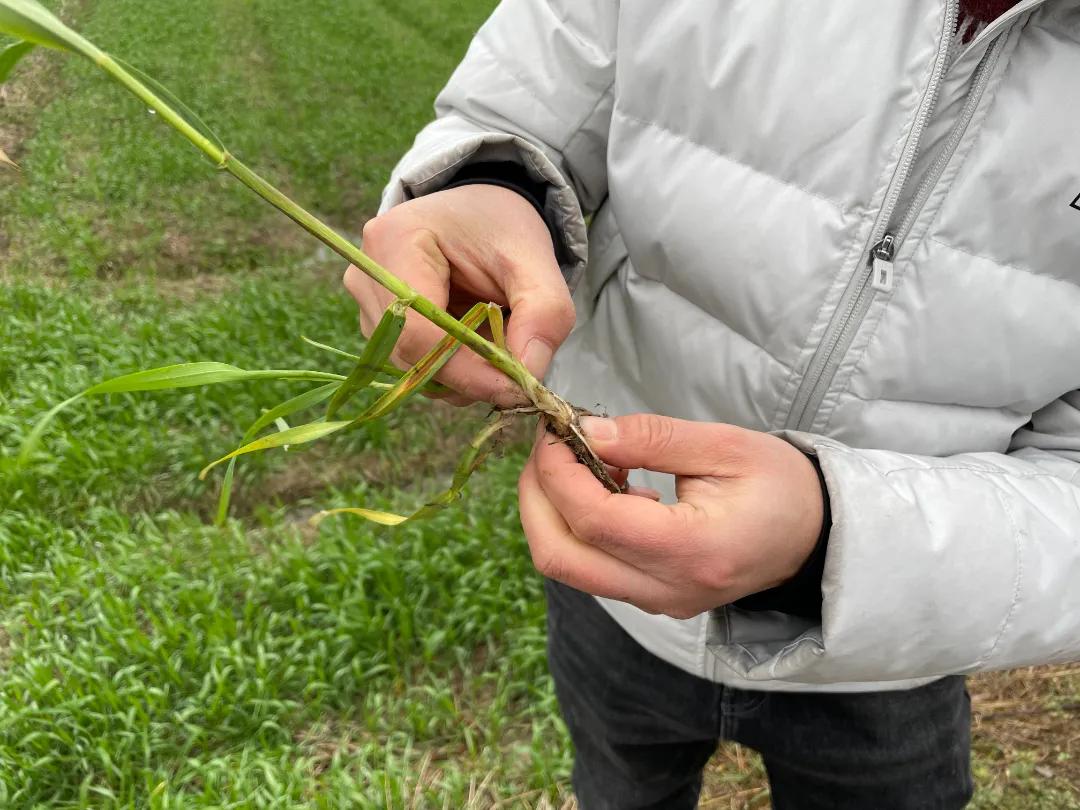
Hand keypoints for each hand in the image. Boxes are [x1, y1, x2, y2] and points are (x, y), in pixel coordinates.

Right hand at [344, 184, 574, 406]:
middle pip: (410, 358)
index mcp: (395, 241)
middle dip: (468, 375)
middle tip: (516, 367)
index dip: (466, 372)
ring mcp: (365, 301)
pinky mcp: (375, 322)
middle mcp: (366, 274)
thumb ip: (543, 313)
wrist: (480, 212)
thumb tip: (528, 376)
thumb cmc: (502, 228)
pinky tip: (474, 342)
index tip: (515, 388)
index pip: (417, 333)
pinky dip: (450, 368)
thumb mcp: (536, 261)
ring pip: (411, 369)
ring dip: (461, 374)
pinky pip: (411, 365)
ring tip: (496, 340)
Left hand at [518, 414, 824, 618]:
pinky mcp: (651, 598)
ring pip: (568, 566)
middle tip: (548, 447)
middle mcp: (667, 589)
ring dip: (553, 510)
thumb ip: (652, 438)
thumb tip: (586, 432)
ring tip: (581, 460)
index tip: (554, 428)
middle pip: (560, 557)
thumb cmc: (781, 485)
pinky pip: (591, 567)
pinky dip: (577, 524)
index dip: (558, 471)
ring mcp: (657, 601)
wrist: (816, 537)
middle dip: (535, 496)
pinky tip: (605, 485)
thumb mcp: (726, 445)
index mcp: (692, 551)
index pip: (593, 519)